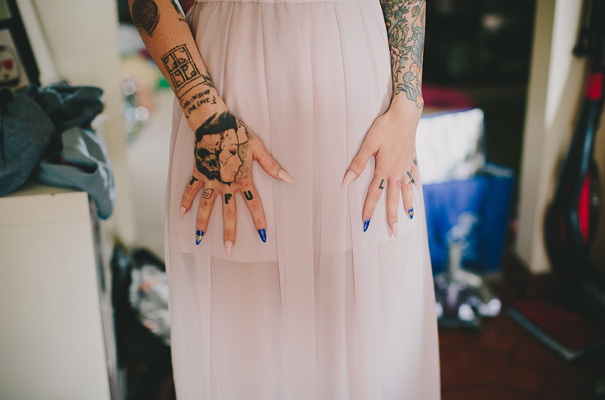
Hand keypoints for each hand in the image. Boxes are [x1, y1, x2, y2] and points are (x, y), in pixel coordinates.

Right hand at [179, 109, 293, 254]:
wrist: (214, 124)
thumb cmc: (238, 134)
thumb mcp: (258, 149)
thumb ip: (272, 166)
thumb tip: (288, 179)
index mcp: (242, 180)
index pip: (254, 205)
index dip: (259, 220)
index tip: (263, 235)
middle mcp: (226, 184)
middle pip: (228, 213)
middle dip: (229, 232)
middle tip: (228, 249)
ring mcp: (210, 180)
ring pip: (206, 206)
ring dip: (202, 223)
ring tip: (199, 240)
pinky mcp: (199, 173)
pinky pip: (191, 190)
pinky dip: (186, 201)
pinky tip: (181, 214)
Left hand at [342, 107, 420, 236]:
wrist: (406, 115)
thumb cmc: (385, 127)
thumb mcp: (368, 144)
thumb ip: (357, 164)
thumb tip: (346, 182)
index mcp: (384, 169)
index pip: (374, 194)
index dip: (369, 209)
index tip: (366, 223)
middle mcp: (397, 171)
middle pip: (393, 198)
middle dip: (392, 216)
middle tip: (393, 232)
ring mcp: (406, 166)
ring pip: (406, 189)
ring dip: (407, 204)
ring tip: (408, 216)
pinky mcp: (412, 158)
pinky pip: (413, 174)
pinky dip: (414, 183)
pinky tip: (415, 189)